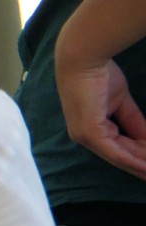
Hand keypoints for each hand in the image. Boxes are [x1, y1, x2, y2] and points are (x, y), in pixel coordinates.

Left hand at [55, 55, 145, 180]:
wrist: (85, 60)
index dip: (139, 155)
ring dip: (140, 165)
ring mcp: (85, 136)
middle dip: (140, 165)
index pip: (118, 147)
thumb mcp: (121, 102)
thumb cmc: (99, 75)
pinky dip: (132, 160)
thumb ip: (133, 121)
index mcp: (90, 128)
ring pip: (119, 156)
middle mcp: (84, 136)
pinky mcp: (89, 133)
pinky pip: (114, 151)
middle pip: (119, 156)